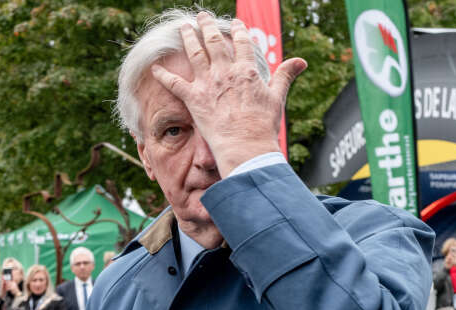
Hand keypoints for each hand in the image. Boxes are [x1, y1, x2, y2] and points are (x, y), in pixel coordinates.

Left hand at [148, 12, 306, 175]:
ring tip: (183, 27)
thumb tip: (301, 61)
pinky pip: (174, 83)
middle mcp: (225, 72)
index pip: (242, 42)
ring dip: (188, 38)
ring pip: (195, 53)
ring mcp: (208, 84)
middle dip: (207, 26)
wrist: (246, 146)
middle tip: (201, 16)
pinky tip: (154, 67)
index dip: (238, 30)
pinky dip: (163, 75)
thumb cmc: (263, 126)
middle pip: (214, 41)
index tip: (234, 23)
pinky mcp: (193, 99)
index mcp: (246, 70)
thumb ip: (285, 76)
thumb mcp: (277, 98)